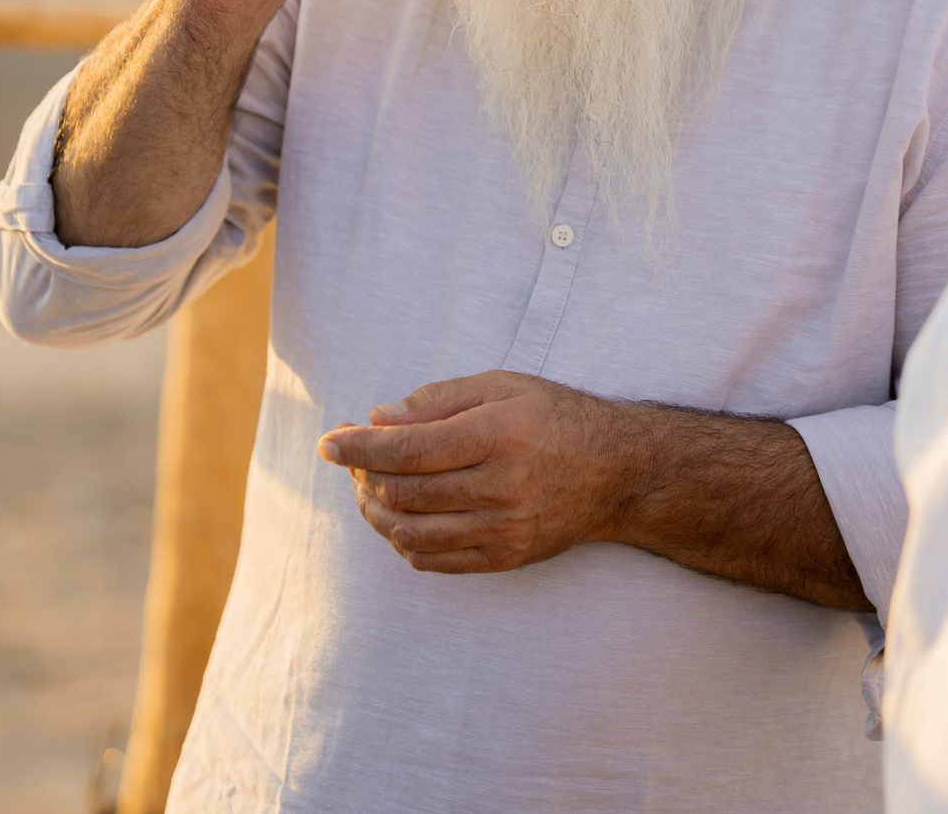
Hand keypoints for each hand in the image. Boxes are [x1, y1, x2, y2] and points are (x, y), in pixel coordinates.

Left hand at [316, 371, 641, 575]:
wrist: (618, 472)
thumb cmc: (554, 418)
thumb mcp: (503, 386)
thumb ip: (439, 399)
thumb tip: (379, 418)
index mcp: (497, 435)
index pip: (407, 448)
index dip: (358, 447)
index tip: (329, 441)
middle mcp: (500, 486)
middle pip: (402, 493)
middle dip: (362, 475)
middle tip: (352, 457)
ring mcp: (503, 528)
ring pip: (410, 533)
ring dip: (375, 512)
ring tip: (368, 488)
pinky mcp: (505, 558)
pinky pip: (433, 561)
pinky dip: (402, 542)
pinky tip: (399, 518)